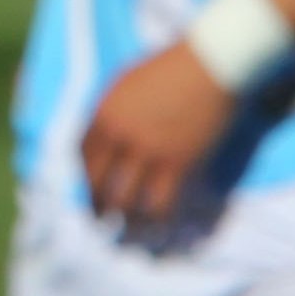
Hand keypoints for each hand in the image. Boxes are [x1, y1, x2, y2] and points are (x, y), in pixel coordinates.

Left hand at [81, 44, 239, 226]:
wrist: (212, 61)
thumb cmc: (174, 65)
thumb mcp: (128, 81)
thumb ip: (114, 109)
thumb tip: (108, 135)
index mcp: (103, 113)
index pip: (82, 156)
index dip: (85, 177)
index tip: (91, 189)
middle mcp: (119, 135)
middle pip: (97, 182)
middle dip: (96, 207)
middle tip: (101, 221)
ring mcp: (147, 151)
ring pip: (125, 200)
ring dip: (124, 221)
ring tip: (127, 234)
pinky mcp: (178, 163)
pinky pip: (160, 203)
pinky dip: (157, 220)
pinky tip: (159, 228)